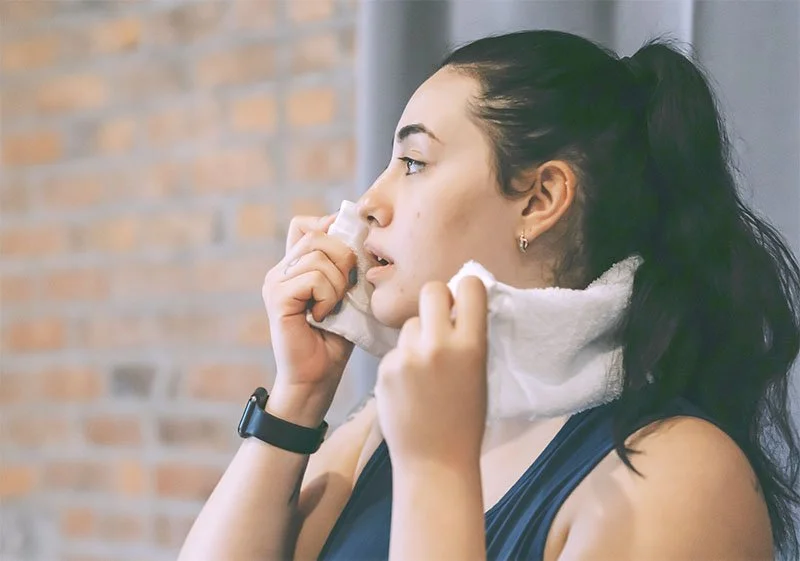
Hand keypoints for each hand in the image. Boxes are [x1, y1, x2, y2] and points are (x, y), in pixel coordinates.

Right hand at [262, 214, 356, 415]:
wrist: (317, 377)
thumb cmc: (336, 339)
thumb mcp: (348, 294)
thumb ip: (348, 266)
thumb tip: (362, 235)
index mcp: (295, 266)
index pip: (306, 224)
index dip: (331, 230)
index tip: (350, 258)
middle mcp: (280, 270)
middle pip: (317, 234)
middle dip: (343, 258)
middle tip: (345, 290)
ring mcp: (275, 282)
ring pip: (318, 255)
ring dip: (338, 282)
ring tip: (333, 307)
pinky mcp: (277, 297)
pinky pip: (313, 278)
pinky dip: (328, 296)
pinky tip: (322, 316)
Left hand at [375, 277, 487, 471]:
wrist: (435, 461)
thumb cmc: (464, 419)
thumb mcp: (479, 372)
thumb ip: (469, 337)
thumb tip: (458, 303)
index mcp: (471, 345)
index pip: (469, 286)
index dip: (465, 290)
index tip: (463, 302)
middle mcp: (438, 345)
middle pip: (431, 290)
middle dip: (436, 301)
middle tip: (439, 321)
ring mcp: (408, 356)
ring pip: (410, 324)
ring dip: (416, 337)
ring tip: (424, 372)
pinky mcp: (385, 368)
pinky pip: (395, 350)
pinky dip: (401, 363)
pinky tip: (408, 388)